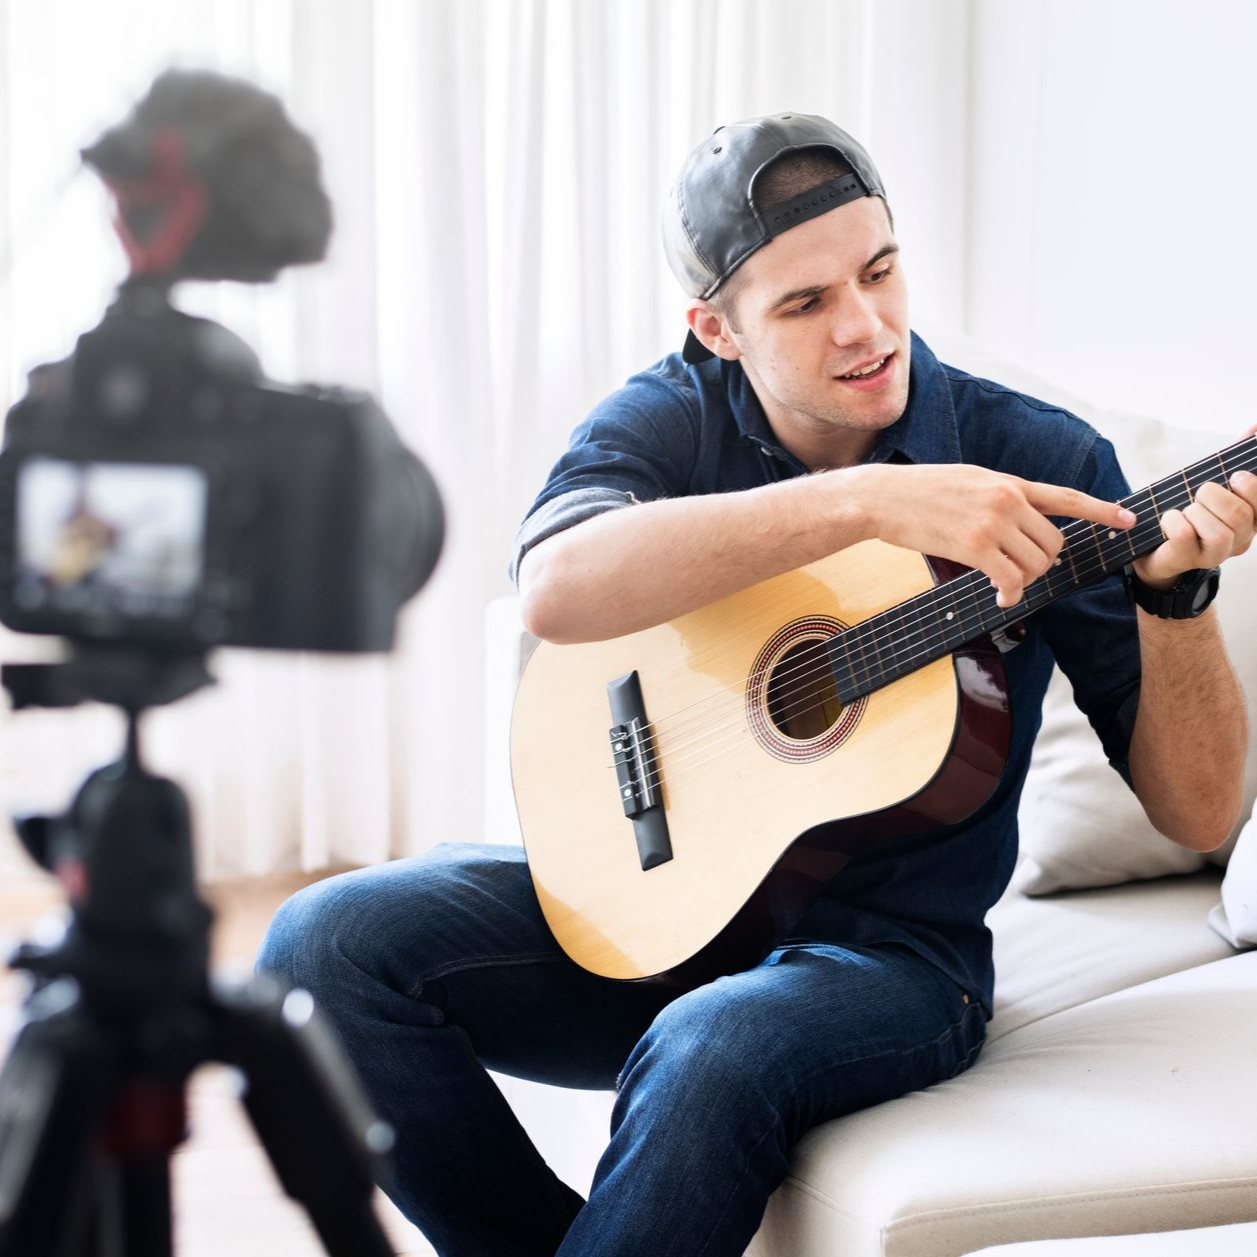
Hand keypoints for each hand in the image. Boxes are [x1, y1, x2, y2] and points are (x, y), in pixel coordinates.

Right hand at [847, 463, 1136, 608]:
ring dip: (1024, 582)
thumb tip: (1016, 520)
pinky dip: (1010, 595)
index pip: (1065, 497)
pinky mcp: (975, 546)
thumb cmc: (915, 492)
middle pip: (1053, 544)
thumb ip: (997, 496)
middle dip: (1041, 566)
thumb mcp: (966, 481)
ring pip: (1036, 564)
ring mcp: (993, 522)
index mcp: (1007, 482)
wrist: (881, 497)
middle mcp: (1008, 499)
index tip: (1129, 520)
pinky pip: (1011, 579)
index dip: (1101, 510)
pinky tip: (999, 598)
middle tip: (1017, 575)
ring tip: (1002, 585)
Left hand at [1132, 424, 1256, 590]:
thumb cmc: (1190, 513)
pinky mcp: (1186, 559)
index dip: (1251, 486)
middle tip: (1200, 493)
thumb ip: (1233, 459)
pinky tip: (1169, 518)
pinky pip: (1184, 535)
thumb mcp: (1213, 485)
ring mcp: (1215, 555)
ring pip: (1218, 532)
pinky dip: (1173, 520)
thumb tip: (1254, 428)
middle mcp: (1241, 540)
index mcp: (1252, 520)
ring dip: (1196, 511)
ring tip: (1186, 510)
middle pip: (1240, 515)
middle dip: (1214, 495)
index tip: (1233, 476)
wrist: (1157, 548)